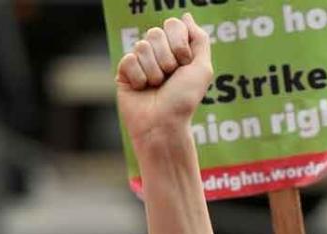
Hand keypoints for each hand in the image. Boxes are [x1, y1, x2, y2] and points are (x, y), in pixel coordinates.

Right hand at [115, 13, 212, 145]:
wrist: (164, 124)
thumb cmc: (184, 100)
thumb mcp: (202, 69)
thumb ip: (199, 40)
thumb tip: (187, 16)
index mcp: (177, 50)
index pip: (173, 25)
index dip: (179, 45)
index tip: (184, 64)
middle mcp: (159, 53)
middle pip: (155, 33)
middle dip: (167, 59)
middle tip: (170, 78)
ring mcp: (140, 61)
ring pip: (141, 46)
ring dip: (154, 71)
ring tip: (156, 87)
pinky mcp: (124, 71)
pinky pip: (128, 60)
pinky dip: (138, 77)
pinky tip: (141, 89)